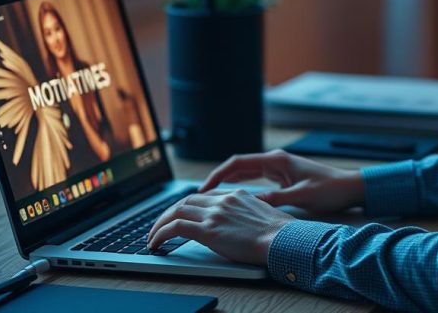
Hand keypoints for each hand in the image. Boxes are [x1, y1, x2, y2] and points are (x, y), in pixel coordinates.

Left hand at [147, 188, 293, 265]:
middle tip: (159, 225)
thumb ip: (245, 214)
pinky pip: (174, 227)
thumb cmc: (280, 234)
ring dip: (159, 224)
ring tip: (152, 236)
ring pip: (175, 212)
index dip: (188, 206)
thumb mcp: (262, 216)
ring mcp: (214, 213)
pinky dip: (160, 233)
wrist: (284, 239)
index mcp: (236, 195)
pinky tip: (155, 243)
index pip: (203, 196)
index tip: (180, 214)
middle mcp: (223, 200)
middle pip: (185, 201)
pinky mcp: (208, 229)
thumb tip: (237, 225)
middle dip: (168, 213)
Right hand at [199, 149, 364, 213]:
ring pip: (246, 173)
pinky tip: (233, 198)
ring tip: (211, 198)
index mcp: (277, 160)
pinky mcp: (283, 177)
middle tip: (200, 196)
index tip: (203, 189)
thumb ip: (275, 199)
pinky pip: (256, 179)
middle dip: (218, 179)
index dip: (218, 175)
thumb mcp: (301, 196)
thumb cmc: (330, 189)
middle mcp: (275, 161)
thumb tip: (249, 204)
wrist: (350, 187)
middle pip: (238, 167)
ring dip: (228, 183)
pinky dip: (242, 186)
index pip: (238, 163)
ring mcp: (278, 168)